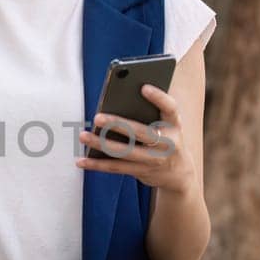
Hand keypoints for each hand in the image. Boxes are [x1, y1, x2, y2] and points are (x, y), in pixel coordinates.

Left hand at [75, 82, 195, 194]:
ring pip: (124, 152)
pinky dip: (96, 164)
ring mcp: (154, 159)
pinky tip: (80, 161)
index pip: (170, 108)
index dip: (159, 97)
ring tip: (83, 136)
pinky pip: (116, 168)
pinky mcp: (141, 172)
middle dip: (118, 124)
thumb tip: (116, 100)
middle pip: (141, 132)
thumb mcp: (167, 125)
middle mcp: (167, 142)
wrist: (179, 173)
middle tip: (97, 117)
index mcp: (174, 124)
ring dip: (101, 144)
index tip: (143, 87)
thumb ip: (150, 112)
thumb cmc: (166, 138)